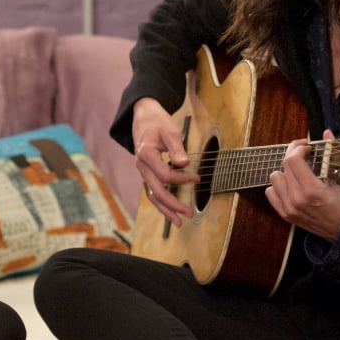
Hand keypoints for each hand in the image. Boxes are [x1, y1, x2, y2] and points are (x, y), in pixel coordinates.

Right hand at [132, 97, 199, 226]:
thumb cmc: (157, 123)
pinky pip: (153, 191)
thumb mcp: (170, 131)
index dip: (183, 179)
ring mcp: (143, 171)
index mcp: (146, 155)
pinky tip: (171, 210)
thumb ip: (177, 148)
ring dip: (165, 210)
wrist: (143, 117)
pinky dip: (161, 203)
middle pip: (157, 192)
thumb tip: (184, 164)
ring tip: (179, 221)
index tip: (197, 178)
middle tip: (189, 213)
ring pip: (152, 196)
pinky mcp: (147, 173)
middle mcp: (142, 166)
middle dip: (173, 205)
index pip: (165, 175)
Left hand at [265, 130, 339, 241]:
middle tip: (303, 153)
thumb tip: (326, 133)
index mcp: (311, 189)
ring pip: (274, 178)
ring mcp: (288, 208)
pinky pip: (270, 193)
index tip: (306, 147)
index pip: (292, 160)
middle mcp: (296, 199)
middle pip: (283, 166)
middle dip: (293, 155)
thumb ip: (331, 154)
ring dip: (285, 171)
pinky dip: (278, 186)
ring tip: (298, 172)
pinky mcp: (285, 214)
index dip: (298, 148)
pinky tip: (290, 185)